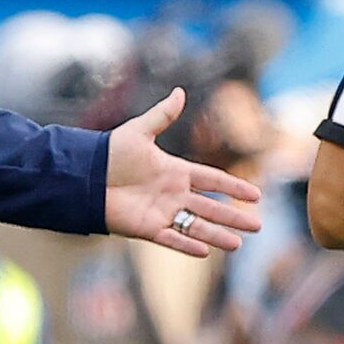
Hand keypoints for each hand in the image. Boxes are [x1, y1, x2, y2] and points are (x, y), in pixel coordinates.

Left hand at [103, 88, 263, 256]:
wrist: (85, 176)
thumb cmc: (110, 153)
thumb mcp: (139, 131)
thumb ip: (162, 115)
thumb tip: (179, 91)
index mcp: (175, 172)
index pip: (212, 180)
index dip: (233, 187)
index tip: (255, 195)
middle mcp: (173, 194)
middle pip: (211, 208)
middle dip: (233, 217)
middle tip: (257, 226)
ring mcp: (162, 213)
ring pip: (196, 226)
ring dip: (216, 235)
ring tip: (238, 244)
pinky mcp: (147, 228)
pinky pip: (171, 238)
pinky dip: (186, 245)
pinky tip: (204, 252)